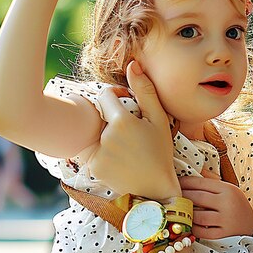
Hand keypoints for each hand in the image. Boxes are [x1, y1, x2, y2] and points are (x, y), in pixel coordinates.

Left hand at [87, 61, 179, 200]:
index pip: (104, 96)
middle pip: (99, 114)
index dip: (115, 96)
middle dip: (110, 117)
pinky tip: (120, 158)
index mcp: (122, 121)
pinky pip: (92, 150)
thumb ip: (145, 91)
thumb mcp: (159, 119)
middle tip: (130, 130)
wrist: (156, 188)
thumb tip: (133, 64)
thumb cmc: (161, 152)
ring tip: (126, 146)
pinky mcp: (93, 167)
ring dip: (105, 133)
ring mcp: (98, 153)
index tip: (127, 105)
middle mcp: (106, 137)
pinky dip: (102, 150)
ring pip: (94, 132)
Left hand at [179, 174, 252, 239]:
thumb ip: (211, 181)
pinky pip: (201, 232)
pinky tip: (188, 224)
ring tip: (178, 210)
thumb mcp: (228, 189)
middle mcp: (227, 204)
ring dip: (186, 213)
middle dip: (182, 196)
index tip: (175, 181)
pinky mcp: (223, 235)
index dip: (185, 182)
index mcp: (228, 189)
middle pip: (197, 198)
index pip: (201, 183)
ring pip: (197, 216)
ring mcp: (226, 220)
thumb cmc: (234, 203)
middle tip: (172, 195)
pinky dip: (192, 228)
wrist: (251, 224)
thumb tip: (193, 169)